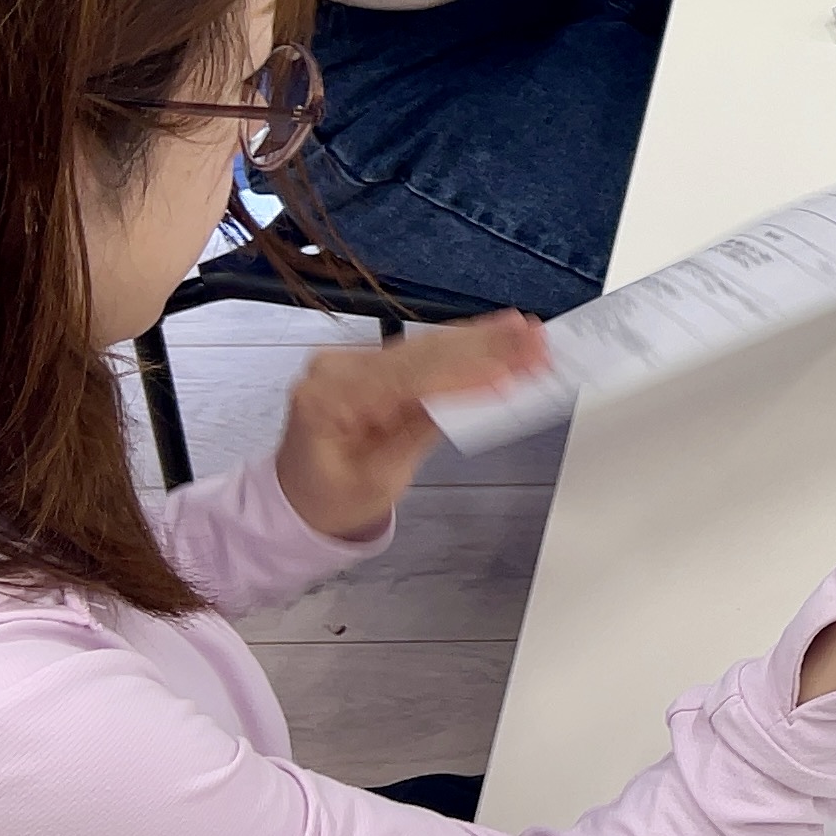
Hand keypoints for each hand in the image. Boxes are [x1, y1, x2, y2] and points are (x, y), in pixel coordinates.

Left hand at [272, 312, 546, 542]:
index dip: (466, 372)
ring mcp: (351, 361)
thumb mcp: (381, 479)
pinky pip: (422, 354)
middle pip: (421, 354)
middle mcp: (336, 368)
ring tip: (528, 334)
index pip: (410, 378)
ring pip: (426, 347)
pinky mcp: (370, 363)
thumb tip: (470, 396)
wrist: (299, 502)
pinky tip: (496, 335)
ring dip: (481, 342)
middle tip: (536, 340)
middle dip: (485, 347)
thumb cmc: (333, 501)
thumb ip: (420, 431)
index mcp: (329, 398)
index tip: (511, 369)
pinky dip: (463, 349)